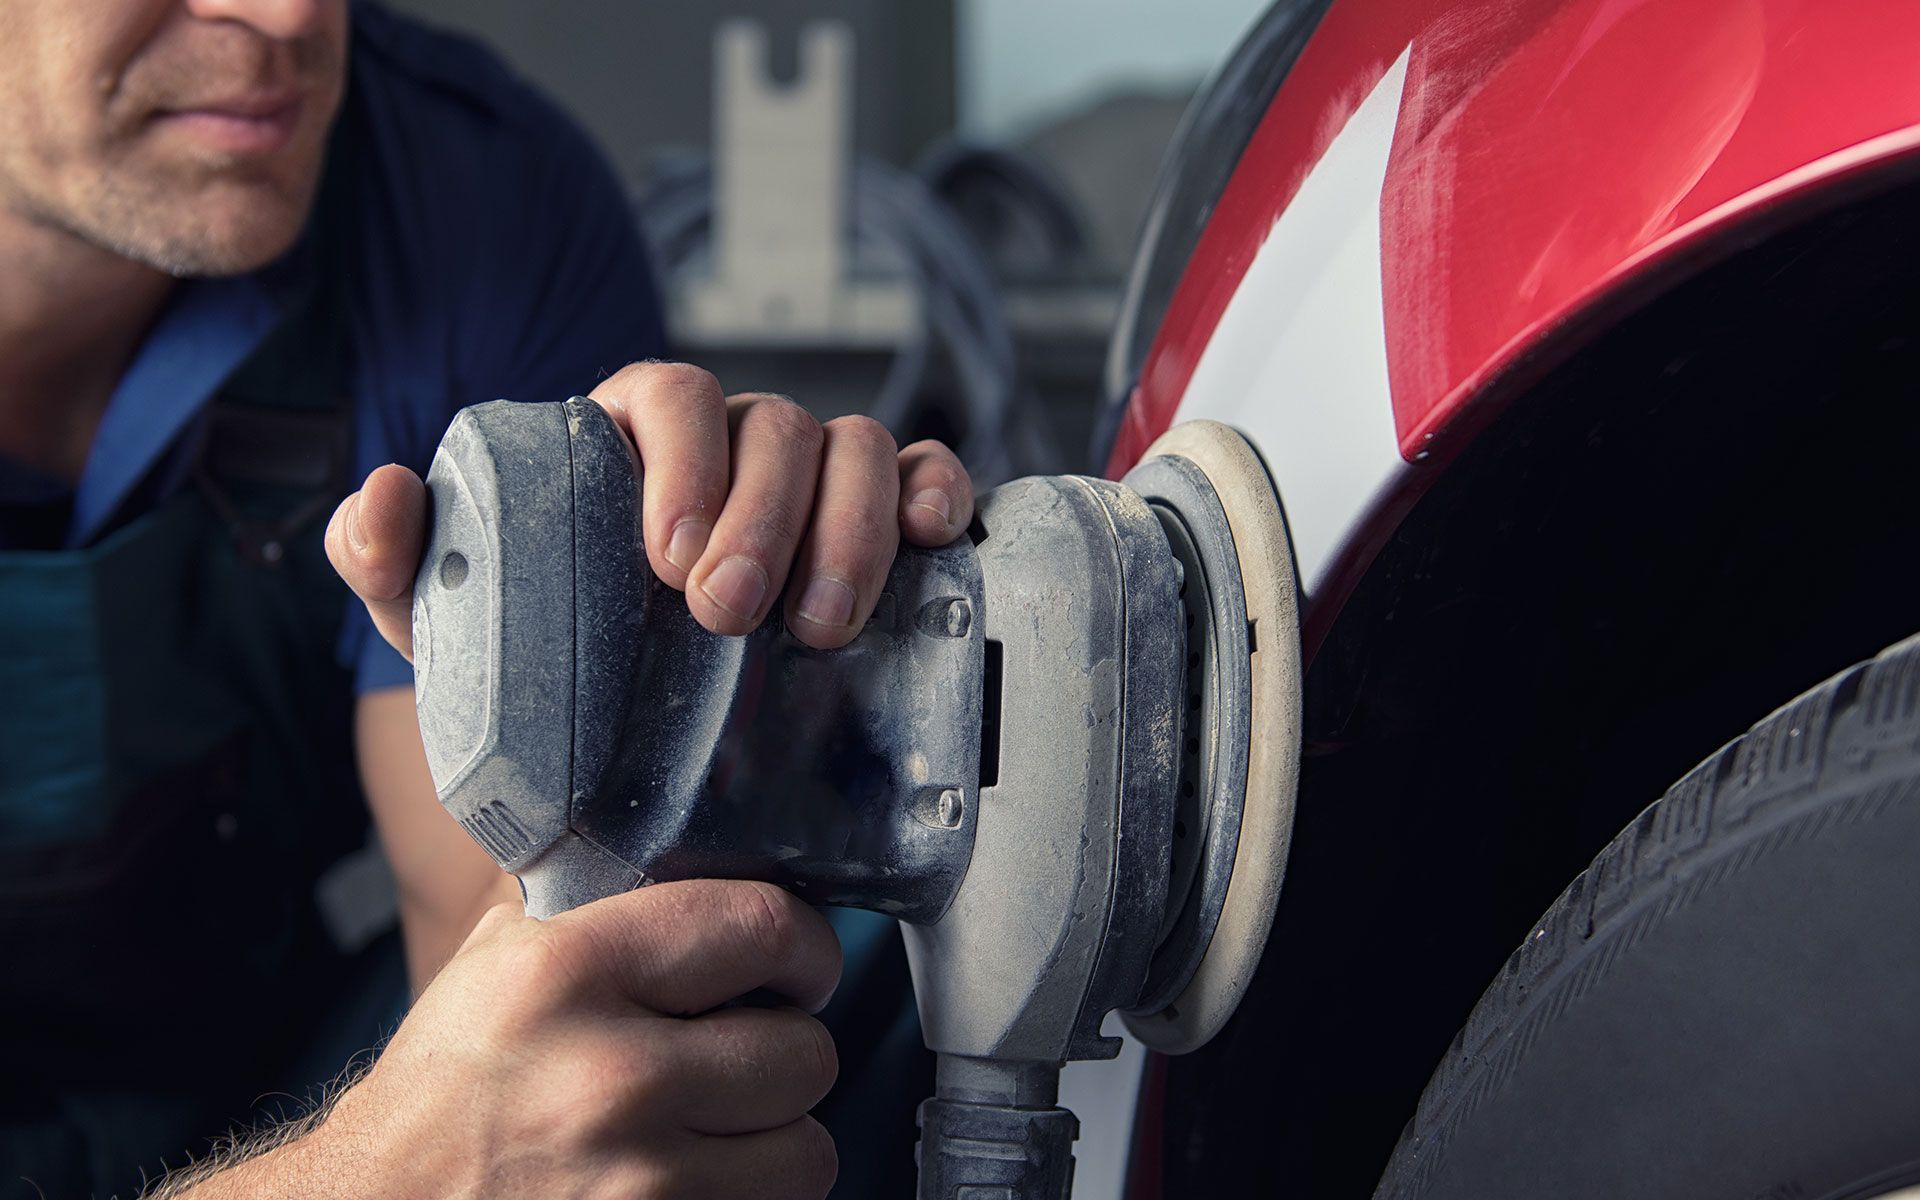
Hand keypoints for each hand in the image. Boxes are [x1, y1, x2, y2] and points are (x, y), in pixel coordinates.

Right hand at [315, 880, 842, 1198]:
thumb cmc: (437, 1101)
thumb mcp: (490, 968)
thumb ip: (583, 901)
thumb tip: (668, 837)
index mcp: (569, 974)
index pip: (761, 927)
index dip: (804, 948)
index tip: (799, 968)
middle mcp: (611, 1076)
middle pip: (805, 1052)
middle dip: (782, 1059)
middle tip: (742, 1062)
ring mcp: (639, 1181)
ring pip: (806, 1151)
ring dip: (772, 1145)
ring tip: (712, 1134)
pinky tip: (690, 1183)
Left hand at [327, 361, 976, 653]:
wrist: (619, 800)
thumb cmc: (542, 694)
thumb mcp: (456, 639)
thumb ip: (397, 566)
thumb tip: (381, 500)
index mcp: (631, 446)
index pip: (671, 398)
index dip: (684, 460)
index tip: (669, 557)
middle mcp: (731, 453)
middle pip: (774, 425)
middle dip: (762, 515)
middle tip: (729, 615)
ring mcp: (812, 491)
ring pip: (858, 449)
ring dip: (850, 530)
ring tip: (821, 627)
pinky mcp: (879, 535)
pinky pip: (926, 478)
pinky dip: (938, 491)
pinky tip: (931, 537)